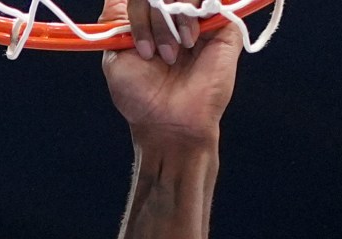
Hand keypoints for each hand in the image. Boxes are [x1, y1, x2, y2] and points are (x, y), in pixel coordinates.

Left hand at [100, 0, 238, 146]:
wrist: (169, 122)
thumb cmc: (141, 96)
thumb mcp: (115, 52)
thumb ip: (115, 16)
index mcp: (152, 15)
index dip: (136, 7)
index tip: (133, 40)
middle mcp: (176, 12)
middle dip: (150, 14)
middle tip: (151, 51)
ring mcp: (202, 18)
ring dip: (169, 19)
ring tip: (171, 54)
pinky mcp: (226, 27)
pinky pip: (215, 0)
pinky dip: (194, 14)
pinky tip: (190, 41)